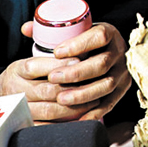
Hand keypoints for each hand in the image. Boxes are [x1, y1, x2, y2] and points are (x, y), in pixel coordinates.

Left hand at [0, 21, 130, 121]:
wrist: (110, 51)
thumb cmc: (86, 42)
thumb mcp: (75, 31)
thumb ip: (50, 29)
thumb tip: (25, 28)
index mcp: (109, 33)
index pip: (98, 36)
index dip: (78, 45)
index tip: (56, 52)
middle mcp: (119, 52)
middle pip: (102, 63)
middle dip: (76, 73)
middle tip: (53, 78)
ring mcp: (122, 72)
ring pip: (106, 84)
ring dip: (83, 93)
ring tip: (61, 98)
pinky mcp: (122, 90)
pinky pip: (110, 103)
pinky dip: (94, 112)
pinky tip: (78, 117)